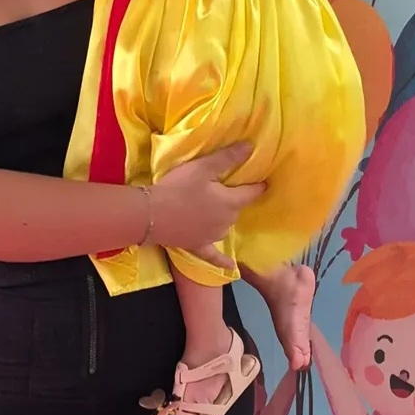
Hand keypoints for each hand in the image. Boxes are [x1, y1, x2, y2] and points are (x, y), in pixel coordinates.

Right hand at [148, 144, 264, 260]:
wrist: (151, 215)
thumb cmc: (178, 187)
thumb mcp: (203, 167)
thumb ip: (228, 157)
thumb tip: (251, 147)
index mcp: (231, 202)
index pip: (252, 193)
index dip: (258, 186)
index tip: (263, 181)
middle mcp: (227, 222)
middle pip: (237, 209)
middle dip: (235, 200)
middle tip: (225, 189)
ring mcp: (213, 237)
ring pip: (225, 226)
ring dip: (224, 219)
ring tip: (215, 210)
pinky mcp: (198, 246)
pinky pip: (214, 256)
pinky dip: (223, 261)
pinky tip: (231, 268)